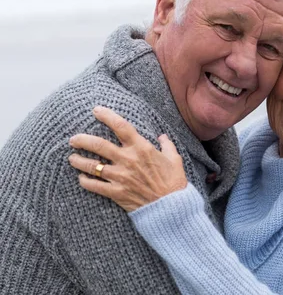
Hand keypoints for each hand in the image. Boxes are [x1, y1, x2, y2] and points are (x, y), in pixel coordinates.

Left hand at [69, 106, 187, 211]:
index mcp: (142, 148)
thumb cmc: (174, 181)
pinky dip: (85, 181)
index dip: (107, 116)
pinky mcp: (116, 192)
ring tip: (73, 158)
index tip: (96, 111)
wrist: (171, 207)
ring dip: (79, 161)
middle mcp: (128, 160)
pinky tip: (81, 178)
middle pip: (98, 144)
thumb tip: (162, 136)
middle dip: (82, 140)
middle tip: (74, 139)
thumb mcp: (174, 159)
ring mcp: (120, 177)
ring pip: (92, 166)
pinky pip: (94, 186)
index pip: (121, 126)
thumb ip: (167, 145)